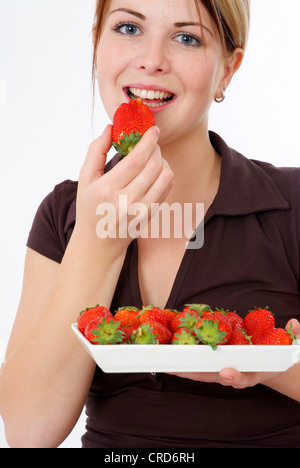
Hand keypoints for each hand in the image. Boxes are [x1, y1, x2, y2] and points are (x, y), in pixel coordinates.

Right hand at [74, 125, 173, 255]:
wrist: (99, 243)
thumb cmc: (90, 207)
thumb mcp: (85, 179)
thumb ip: (96, 151)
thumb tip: (110, 128)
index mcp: (107, 190)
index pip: (135, 161)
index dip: (147, 142)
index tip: (152, 129)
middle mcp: (127, 202)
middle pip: (154, 167)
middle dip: (156, 148)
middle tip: (151, 140)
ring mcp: (142, 211)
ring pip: (165, 177)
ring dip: (163, 160)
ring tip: (153, 156)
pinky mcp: (151, 215)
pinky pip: (167, 188)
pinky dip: (165, 174)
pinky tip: (155, 171)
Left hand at [168, 318, 299, 388]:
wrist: (267, 365)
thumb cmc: (275, 357)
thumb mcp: (289, 348)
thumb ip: (292, 336)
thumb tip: (295, 324)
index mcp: (251, 374)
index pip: (242, 378)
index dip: (234, 376)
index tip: (227, 372)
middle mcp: (233, 375)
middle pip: (212, 377)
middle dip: (194, 373)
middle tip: (177, 368)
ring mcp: (221, 371)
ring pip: (200, 373)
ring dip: (183, 369)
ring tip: (165, 363)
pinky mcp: (212, 365)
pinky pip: (197, 365)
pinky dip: (184, 362)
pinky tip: (170, 356)